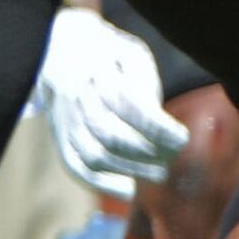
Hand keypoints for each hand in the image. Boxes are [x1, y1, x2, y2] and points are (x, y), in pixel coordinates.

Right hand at [30, 5, 188, 198]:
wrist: (56, 48)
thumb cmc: (108, 55)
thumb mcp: (131, 55)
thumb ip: (144, 83)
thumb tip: (158, 123)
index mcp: (98, 74)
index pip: (129, 107)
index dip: (159, 129)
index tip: (182, 139)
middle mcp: (77, 100)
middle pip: (111, 136)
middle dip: (149, 153)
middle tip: (171, 156)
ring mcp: (65, 121)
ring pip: (94, 156)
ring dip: (131, 170)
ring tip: (157, 172)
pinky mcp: (60, 137)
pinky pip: (75, 167)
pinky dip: (102, 184)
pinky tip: (128, 190)